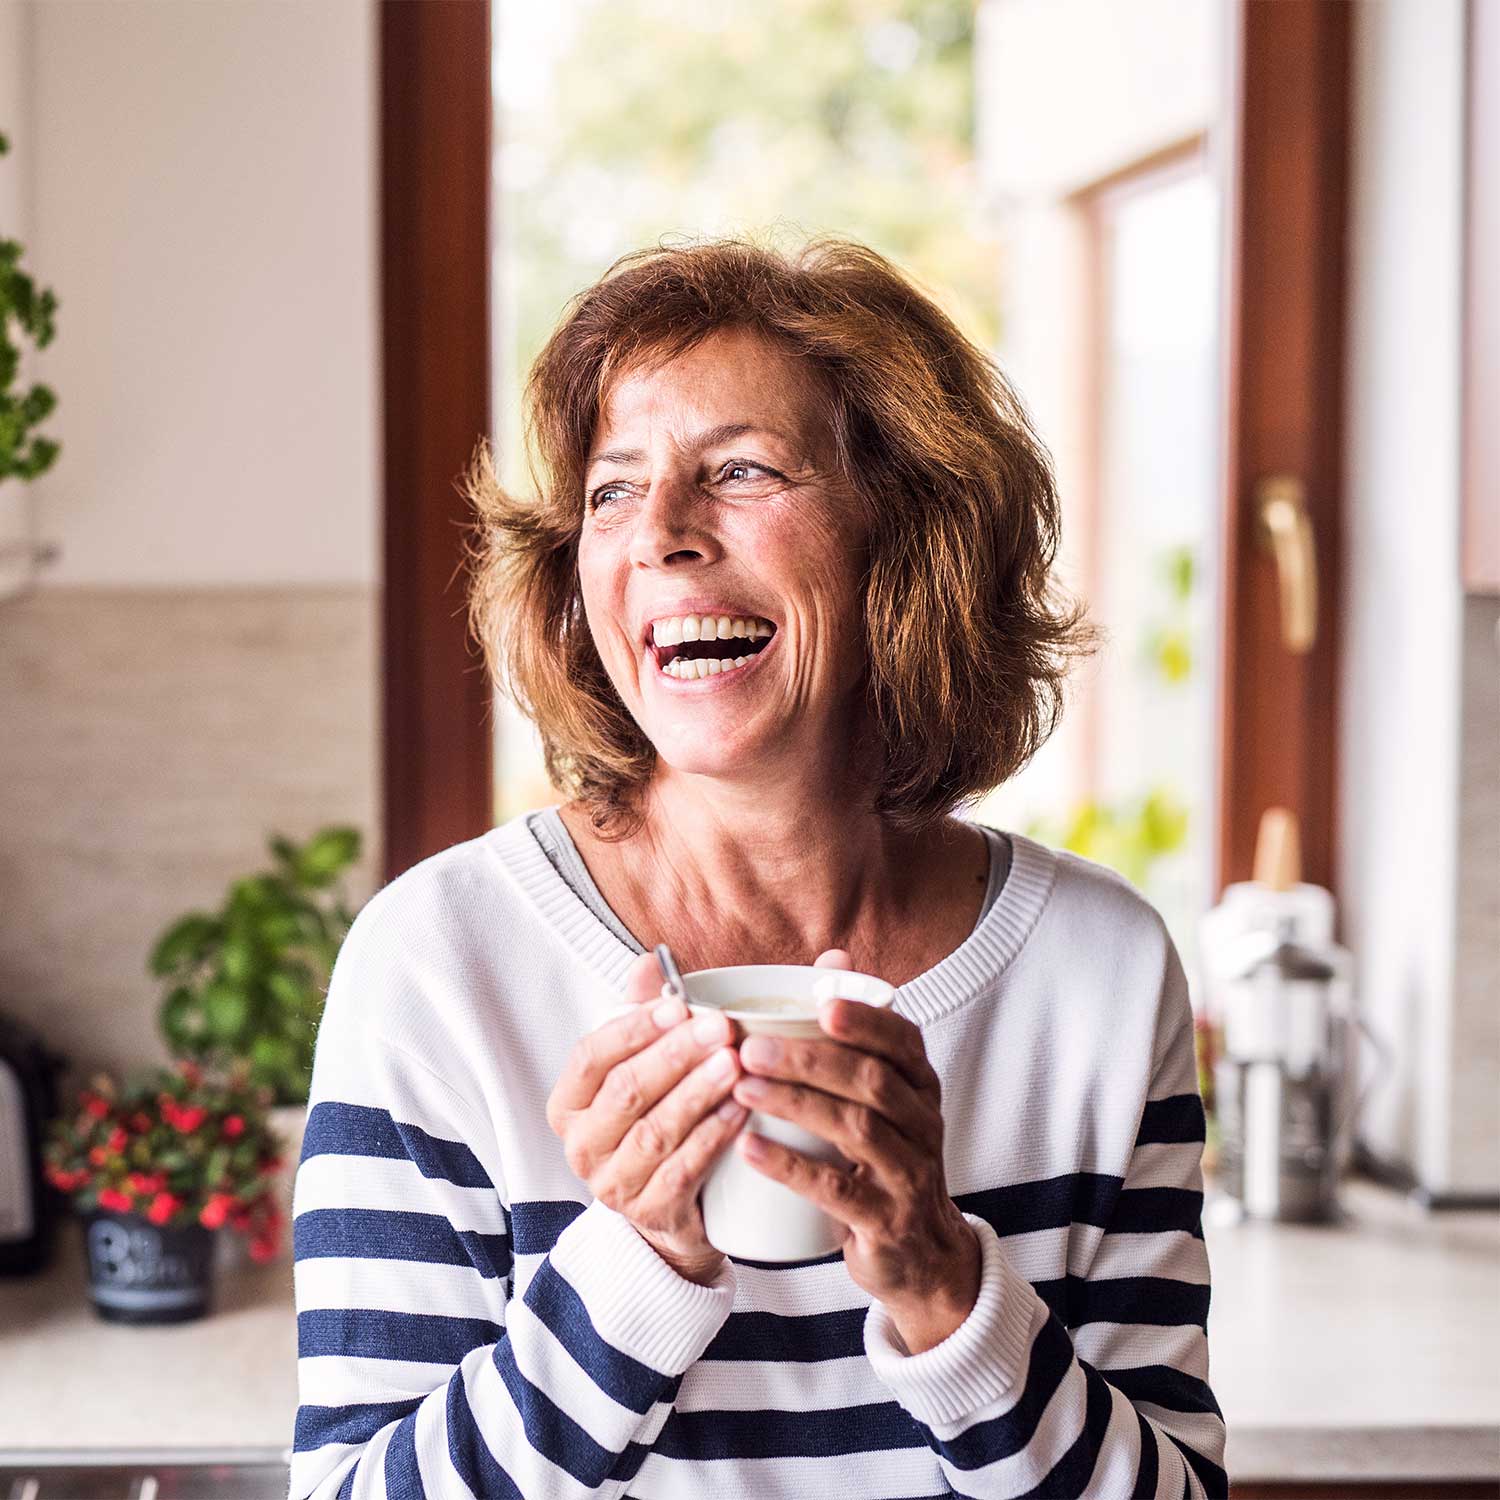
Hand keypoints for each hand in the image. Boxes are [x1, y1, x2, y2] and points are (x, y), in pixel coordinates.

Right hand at [545, 951, 747, 1284]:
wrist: (670, 1210)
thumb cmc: (653, 1119)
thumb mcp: (640, 1067)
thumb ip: (641, 1014)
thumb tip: (648, 961)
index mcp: (569, 1103)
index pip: (591, 1057)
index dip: (634, 1028)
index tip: (679, 1004)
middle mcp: (582, 1145)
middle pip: (626, 1092)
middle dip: (675, 1055)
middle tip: (720, 1027)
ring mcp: (613, 1184)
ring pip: (656, 1131)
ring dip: (698, 1093)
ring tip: (735, 1063)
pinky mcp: (650, 1212)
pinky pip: (683, 1170)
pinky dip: (713, 1136)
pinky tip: (741, 1110)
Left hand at [731, 950, 980, 1350]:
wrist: (921, 1254)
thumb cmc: (884, 1158)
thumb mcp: (881, 1096)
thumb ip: (854, 1032)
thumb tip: (832, 954)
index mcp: (920, 1085)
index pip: (903, 1040)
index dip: (866, 1019)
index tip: (821, 1001)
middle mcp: (923, 1124)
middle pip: (871, 1080)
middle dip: (809, 1059)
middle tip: (749, 1047)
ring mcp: (909, 1175)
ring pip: (856, 1128)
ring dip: (795, 1103)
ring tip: (741, 1088)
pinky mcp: (887, 1222)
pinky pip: (839, 1190)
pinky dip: (792, 1167)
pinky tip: (750, 1149)